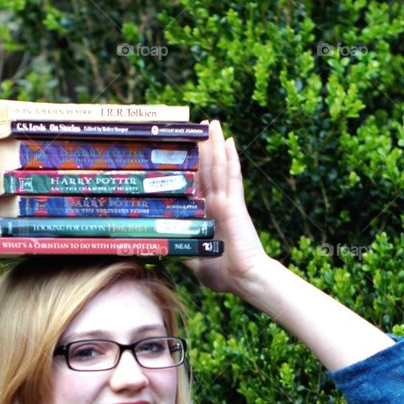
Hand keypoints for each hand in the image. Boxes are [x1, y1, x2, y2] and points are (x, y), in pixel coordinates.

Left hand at [184, 119, 272, 293]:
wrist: (245, 279)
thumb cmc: (223, 274)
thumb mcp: (193, 260)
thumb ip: (179, 251)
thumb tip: (158, 250)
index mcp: (204, 215)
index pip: (194, 184)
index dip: (188, 165)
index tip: (181, 148)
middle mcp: (214, 204)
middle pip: (206, 169)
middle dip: (202, 147)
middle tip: (196, 125)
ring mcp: (226, 202)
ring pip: (218, 167)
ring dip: (215, 144)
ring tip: (212, 123)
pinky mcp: (235, 204)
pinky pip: (233, 177)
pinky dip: (231, 158)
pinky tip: (229, 141)